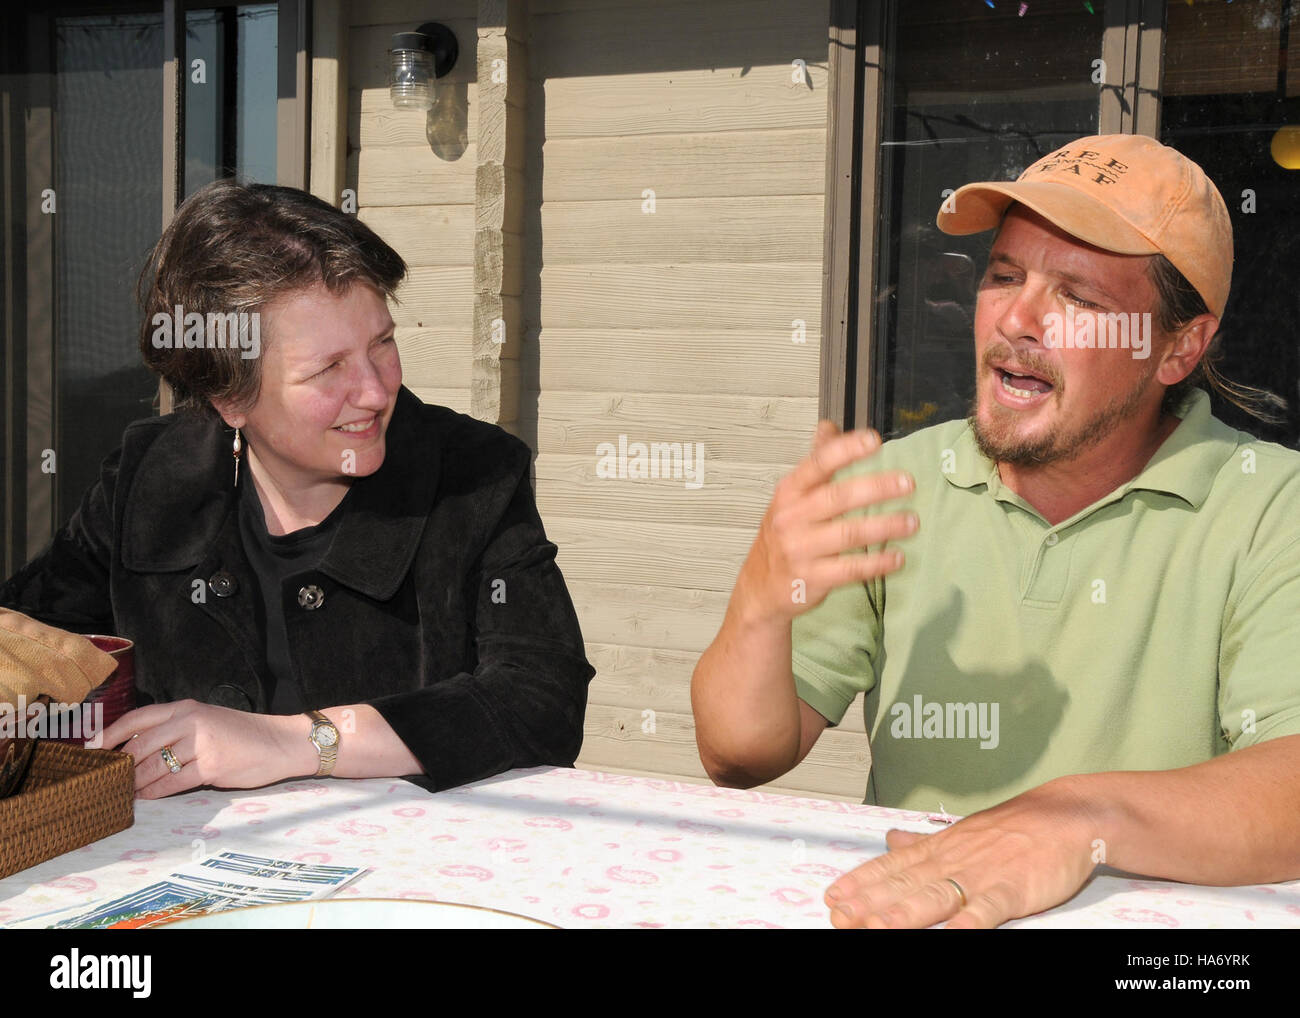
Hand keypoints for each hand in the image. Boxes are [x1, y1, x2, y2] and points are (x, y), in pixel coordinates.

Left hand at [96, 700, 313, 797]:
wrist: (280, 743)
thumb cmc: (242, 734)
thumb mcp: (207, 720)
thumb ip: (176, 729)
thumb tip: (136, 749)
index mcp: (186, 707)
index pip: (137, 718)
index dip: (110, 734)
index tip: (91, 750)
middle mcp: (191, 721)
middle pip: (140, 746)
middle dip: (121, 767)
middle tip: (108, 781)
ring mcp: (201, 743)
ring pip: (153, 767)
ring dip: (136, 784)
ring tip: (126, 793)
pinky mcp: (211, 766)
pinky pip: (173, 783)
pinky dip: (156, 793)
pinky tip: (149, 798)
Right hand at [733, 420, 916, 623]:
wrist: (760, 587)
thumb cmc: (782, 537)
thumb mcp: (790, 497)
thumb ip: (815, 463)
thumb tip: (828, 427)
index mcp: (789, 492)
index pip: (817, 464)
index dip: (845, 450)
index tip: (874, 440)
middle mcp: (792, 518)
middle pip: (837, 498)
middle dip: (875, 488)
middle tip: (907, 483)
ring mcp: (800, 549)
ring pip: (848, 534)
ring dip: (884, 527)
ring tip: (911, 522)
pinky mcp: (812, 577)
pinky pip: (850, 569)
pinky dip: (876, 563)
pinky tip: (897, 557)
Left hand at [824, 777, 1100, 928]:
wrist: (1065, 816)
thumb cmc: (1015, 829)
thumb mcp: (962, 832)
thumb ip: (924, 841)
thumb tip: (891, 838)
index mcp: (939, 849)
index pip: (892, 867)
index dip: (861, 882)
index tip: (833, 896)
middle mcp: (953, 860)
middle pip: (904, 884)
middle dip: (870, 903)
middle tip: (840, 915)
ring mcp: (981, 874)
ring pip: (936, 896)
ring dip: (905, 912)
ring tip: (877, 927)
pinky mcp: (1012, 889)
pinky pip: (987, 908)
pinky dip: (968, 921)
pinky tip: (952, 933)